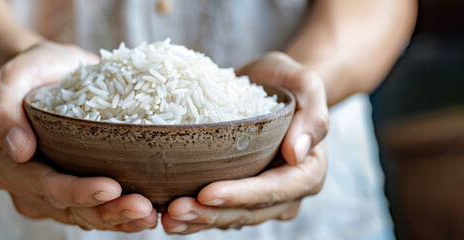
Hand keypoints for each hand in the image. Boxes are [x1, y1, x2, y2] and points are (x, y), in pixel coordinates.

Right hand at [0, 42, 156, 231]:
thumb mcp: (13, 78)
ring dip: (121, 219)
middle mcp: (30, 189)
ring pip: (88, 216)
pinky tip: (150, 213)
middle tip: (143, 208)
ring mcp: (55, 195)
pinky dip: (124, 215)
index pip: (45, 187)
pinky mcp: (78, 193)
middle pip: (70, 209)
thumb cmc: (33, 73)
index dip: (78, 192)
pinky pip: (100, 210)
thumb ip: (5, 112)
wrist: (50, 73)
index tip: (111, 188)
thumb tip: (18, 150)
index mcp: (9, 168)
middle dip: (108, 212)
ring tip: (151, 215)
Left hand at [161, 52, 328, 233]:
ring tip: (166, 218)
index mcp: (308, 171)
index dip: (241, 195)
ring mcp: (262, 198)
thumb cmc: (285, 82)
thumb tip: (297, 153)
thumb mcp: (304, 83)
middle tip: (175, 210)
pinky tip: (167, 216)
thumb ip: (313, 115)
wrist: (268, 85)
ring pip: (230, 218)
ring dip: (198, 220)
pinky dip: (194, 216)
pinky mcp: (239, 195)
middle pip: (249, 211)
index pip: (275, 190)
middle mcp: (288, 192)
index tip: (206, 193)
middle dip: (210, 214)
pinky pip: (218, 211)